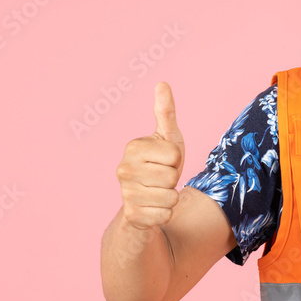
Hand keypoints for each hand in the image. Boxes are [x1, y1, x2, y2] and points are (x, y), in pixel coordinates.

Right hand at [116, 82, 185, 229]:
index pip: (174, 154)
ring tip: (159, 192)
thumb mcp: (168, 137)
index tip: (166, 161)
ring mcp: (126, 194)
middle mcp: (123, 170)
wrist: (146, 199)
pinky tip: (155, 207)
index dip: (177, 159)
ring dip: (171, 197)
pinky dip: (166, 213)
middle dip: (173, 179)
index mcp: (133, 147)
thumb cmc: (160, 163)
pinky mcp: (133, 216)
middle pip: (171, 177)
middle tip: (162, 178)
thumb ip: (165, 112)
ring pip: (170, 197)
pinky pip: (165, 215)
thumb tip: (162, 83)